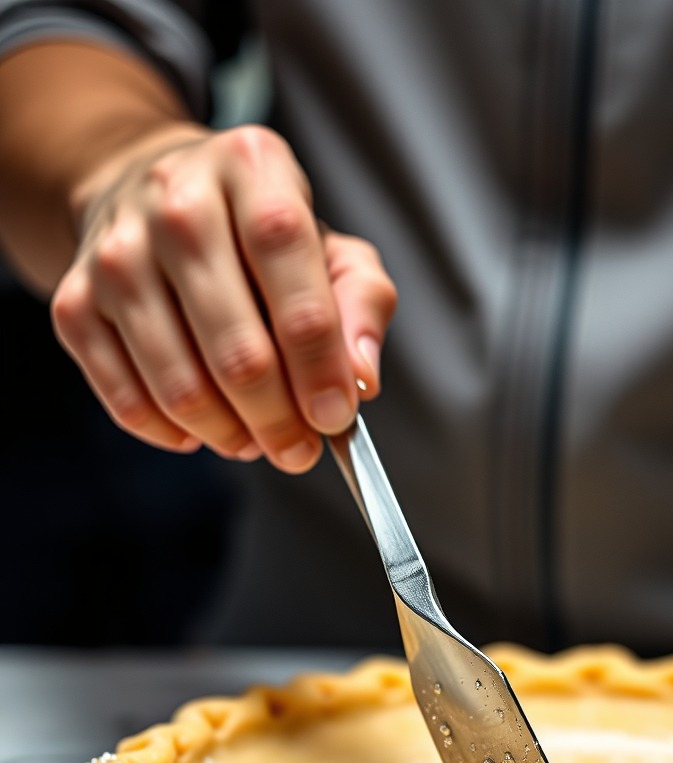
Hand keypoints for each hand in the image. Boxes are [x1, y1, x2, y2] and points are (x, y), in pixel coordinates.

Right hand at [50, 124, 396, 470]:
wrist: (156, 197)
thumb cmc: (263, 238)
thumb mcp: (333, 249)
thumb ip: (362, 305)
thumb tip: (360, 377)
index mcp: (253, 170)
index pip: (286, 258)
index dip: (316, 354)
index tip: (335, 415)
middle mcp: (177, 202)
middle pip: (236, 348)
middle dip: (278, 419)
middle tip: (300, 448)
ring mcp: (117, 254)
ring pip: (181, 386)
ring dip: (230, 434)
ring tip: (257, 439)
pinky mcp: (75, 303)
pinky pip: (127, 401)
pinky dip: (174, 433)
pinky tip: (205, 429)